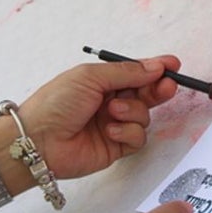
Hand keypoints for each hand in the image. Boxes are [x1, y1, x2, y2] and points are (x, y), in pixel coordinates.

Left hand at [18, 56, 179, 179]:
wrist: (38, 140)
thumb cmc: (56, 102)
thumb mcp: (90, 77)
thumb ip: (126, 72)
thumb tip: (154, 67)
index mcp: (102, 81)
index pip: (136, 73)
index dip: (155, 69)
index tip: (173, 65)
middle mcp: (110, 102)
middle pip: (146, 94)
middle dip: (158, 89)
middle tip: (167, 86)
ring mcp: (114, 124)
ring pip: (144, 116)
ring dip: (133, 111)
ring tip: (112, 111)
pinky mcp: (116, 147)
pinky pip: (138, 137)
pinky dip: (128, 132)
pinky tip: (110, 130)